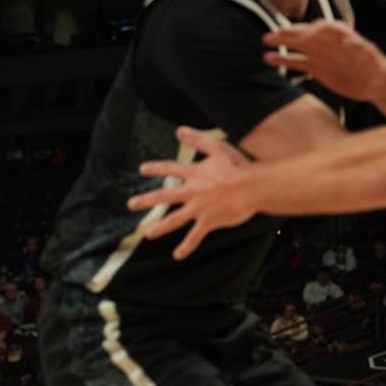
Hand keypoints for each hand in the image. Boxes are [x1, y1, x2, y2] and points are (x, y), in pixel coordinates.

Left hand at [126, 126, 256, 259]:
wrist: (254, 187)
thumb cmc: (239, 166)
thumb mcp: (217, 148)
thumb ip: (197, 140)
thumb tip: (179, 130)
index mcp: (194, 174)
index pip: (170, 169)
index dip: (156, 169)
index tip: (143, 169)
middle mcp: (192, 192)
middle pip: (164, 197)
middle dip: (146, 201)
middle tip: (130, 204)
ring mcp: (199, 208)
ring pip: (175, 219)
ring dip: (161, 227)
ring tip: (149, 234)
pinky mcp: (209, 221)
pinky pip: (195, 236)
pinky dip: (187, 246)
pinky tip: (177, 256)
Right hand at [262, 21, 385, 100]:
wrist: (374, 83)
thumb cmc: (375, 67)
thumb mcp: (369, 57)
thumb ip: (359, 48)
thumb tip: (350, 40)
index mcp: (340, 34)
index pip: (323, 28)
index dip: (314, 29)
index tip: (306, 33)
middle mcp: (326, 42)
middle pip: (305, 34)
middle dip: (291, 32)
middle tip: (276, 34)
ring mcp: (318, 53)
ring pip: (296, 45)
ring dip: (282, 42)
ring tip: (267, 40)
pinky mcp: (313, 66)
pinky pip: (295, 62)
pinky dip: (282, 59)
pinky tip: (269, 58)